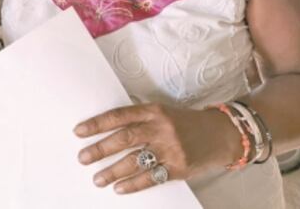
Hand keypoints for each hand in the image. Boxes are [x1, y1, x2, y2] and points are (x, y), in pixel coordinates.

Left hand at [74, 103, 241, 193]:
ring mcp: (171, 148)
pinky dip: (133, 185)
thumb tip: (108, 130)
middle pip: (125, 138)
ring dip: (113, 171)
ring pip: (135, 161)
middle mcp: (161, 127)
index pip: (120, 116)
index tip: (79, 131)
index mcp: (154, 110)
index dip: (98, 123)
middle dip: (101, 149)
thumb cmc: (185, 123)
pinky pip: (151, 178)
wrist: (221, 134)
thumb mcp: (163, 112)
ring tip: (98, 178)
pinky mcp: (179, 167)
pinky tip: (119, 188)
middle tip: (83, 158)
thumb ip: (140, 119)